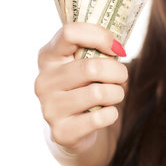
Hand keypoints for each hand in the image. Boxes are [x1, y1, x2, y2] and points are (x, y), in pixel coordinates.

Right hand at [34, 23, 127, 154]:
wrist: (72, 128)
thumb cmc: (84, 86)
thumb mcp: (84, 62)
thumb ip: (96, 49)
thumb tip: (117, 47)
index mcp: (48, 56)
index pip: (69, 33)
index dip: (100, 36)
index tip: (117, 48)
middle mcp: (43, 81)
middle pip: (91, 67)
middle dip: (117, 71)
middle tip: (122, 76)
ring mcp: (49, 108)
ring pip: (98, 93)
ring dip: (117, 93)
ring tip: (115, 94)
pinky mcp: (61, 132)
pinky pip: (99, 118)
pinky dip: (112, 114)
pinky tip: (107, 112)